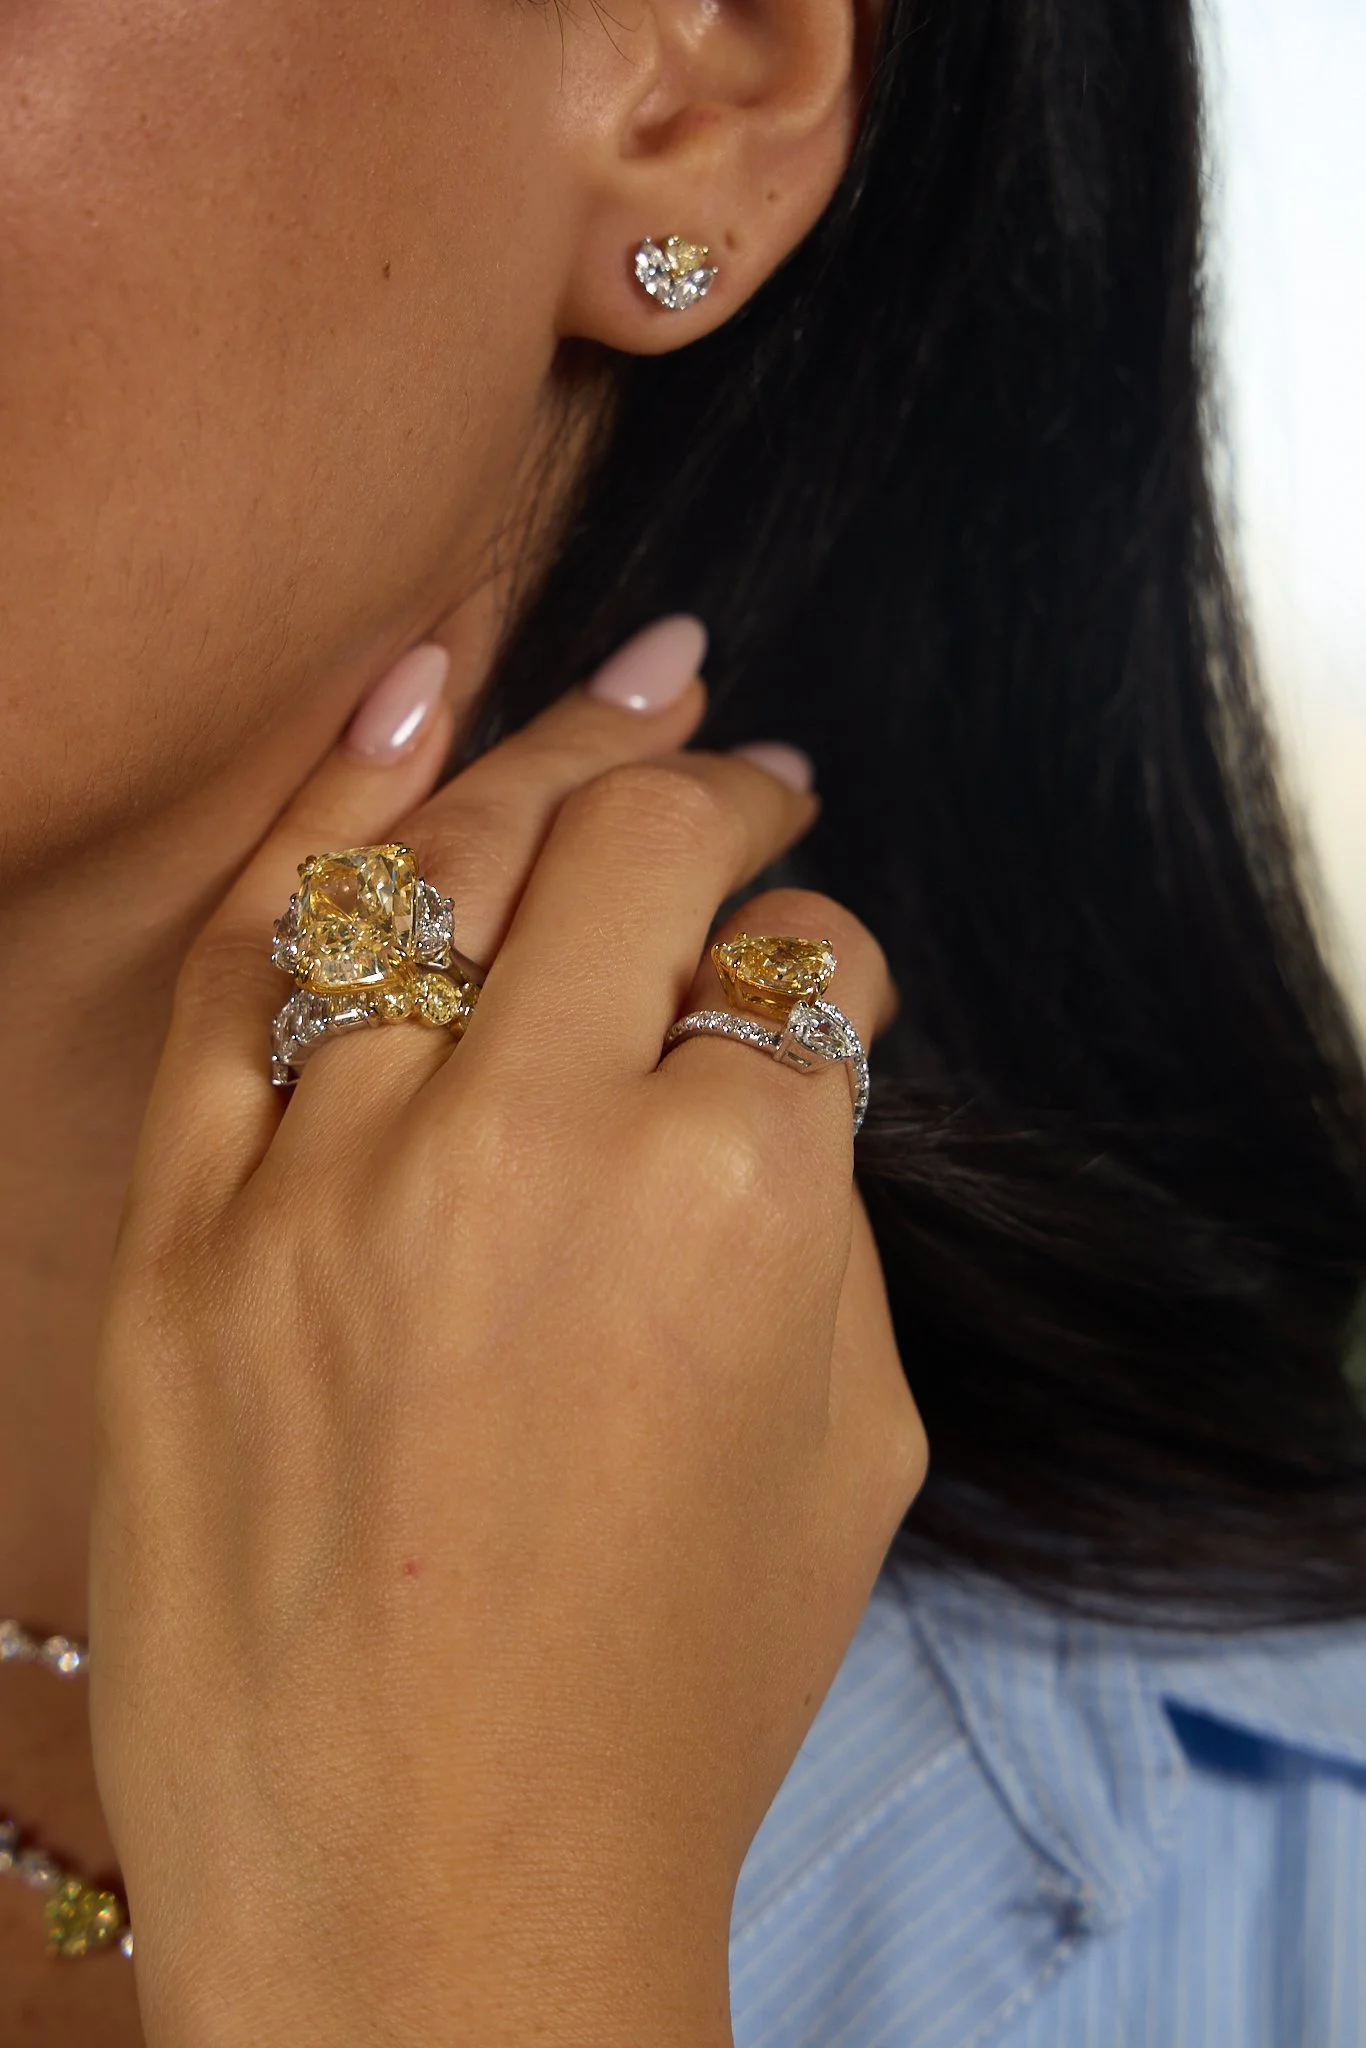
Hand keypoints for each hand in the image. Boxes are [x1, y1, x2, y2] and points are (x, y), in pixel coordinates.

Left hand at [90, 643, 926, 2047]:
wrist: (427, 1891)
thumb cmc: (669, 1696)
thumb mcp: (854, 1452)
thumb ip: (817, 1224)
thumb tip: (766, 1083)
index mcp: (739, 1202)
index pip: (803, 980)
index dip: (828, 965)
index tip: (813, 983)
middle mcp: (540, 1145)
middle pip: (640, 862)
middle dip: (722, 790)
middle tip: (754, 766)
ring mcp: (340, 1172)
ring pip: (449, 864)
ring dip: (558, 749)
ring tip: (635, 678)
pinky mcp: (190, 1223)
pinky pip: (250, 954)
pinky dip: (330, 801)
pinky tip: (414, 691)